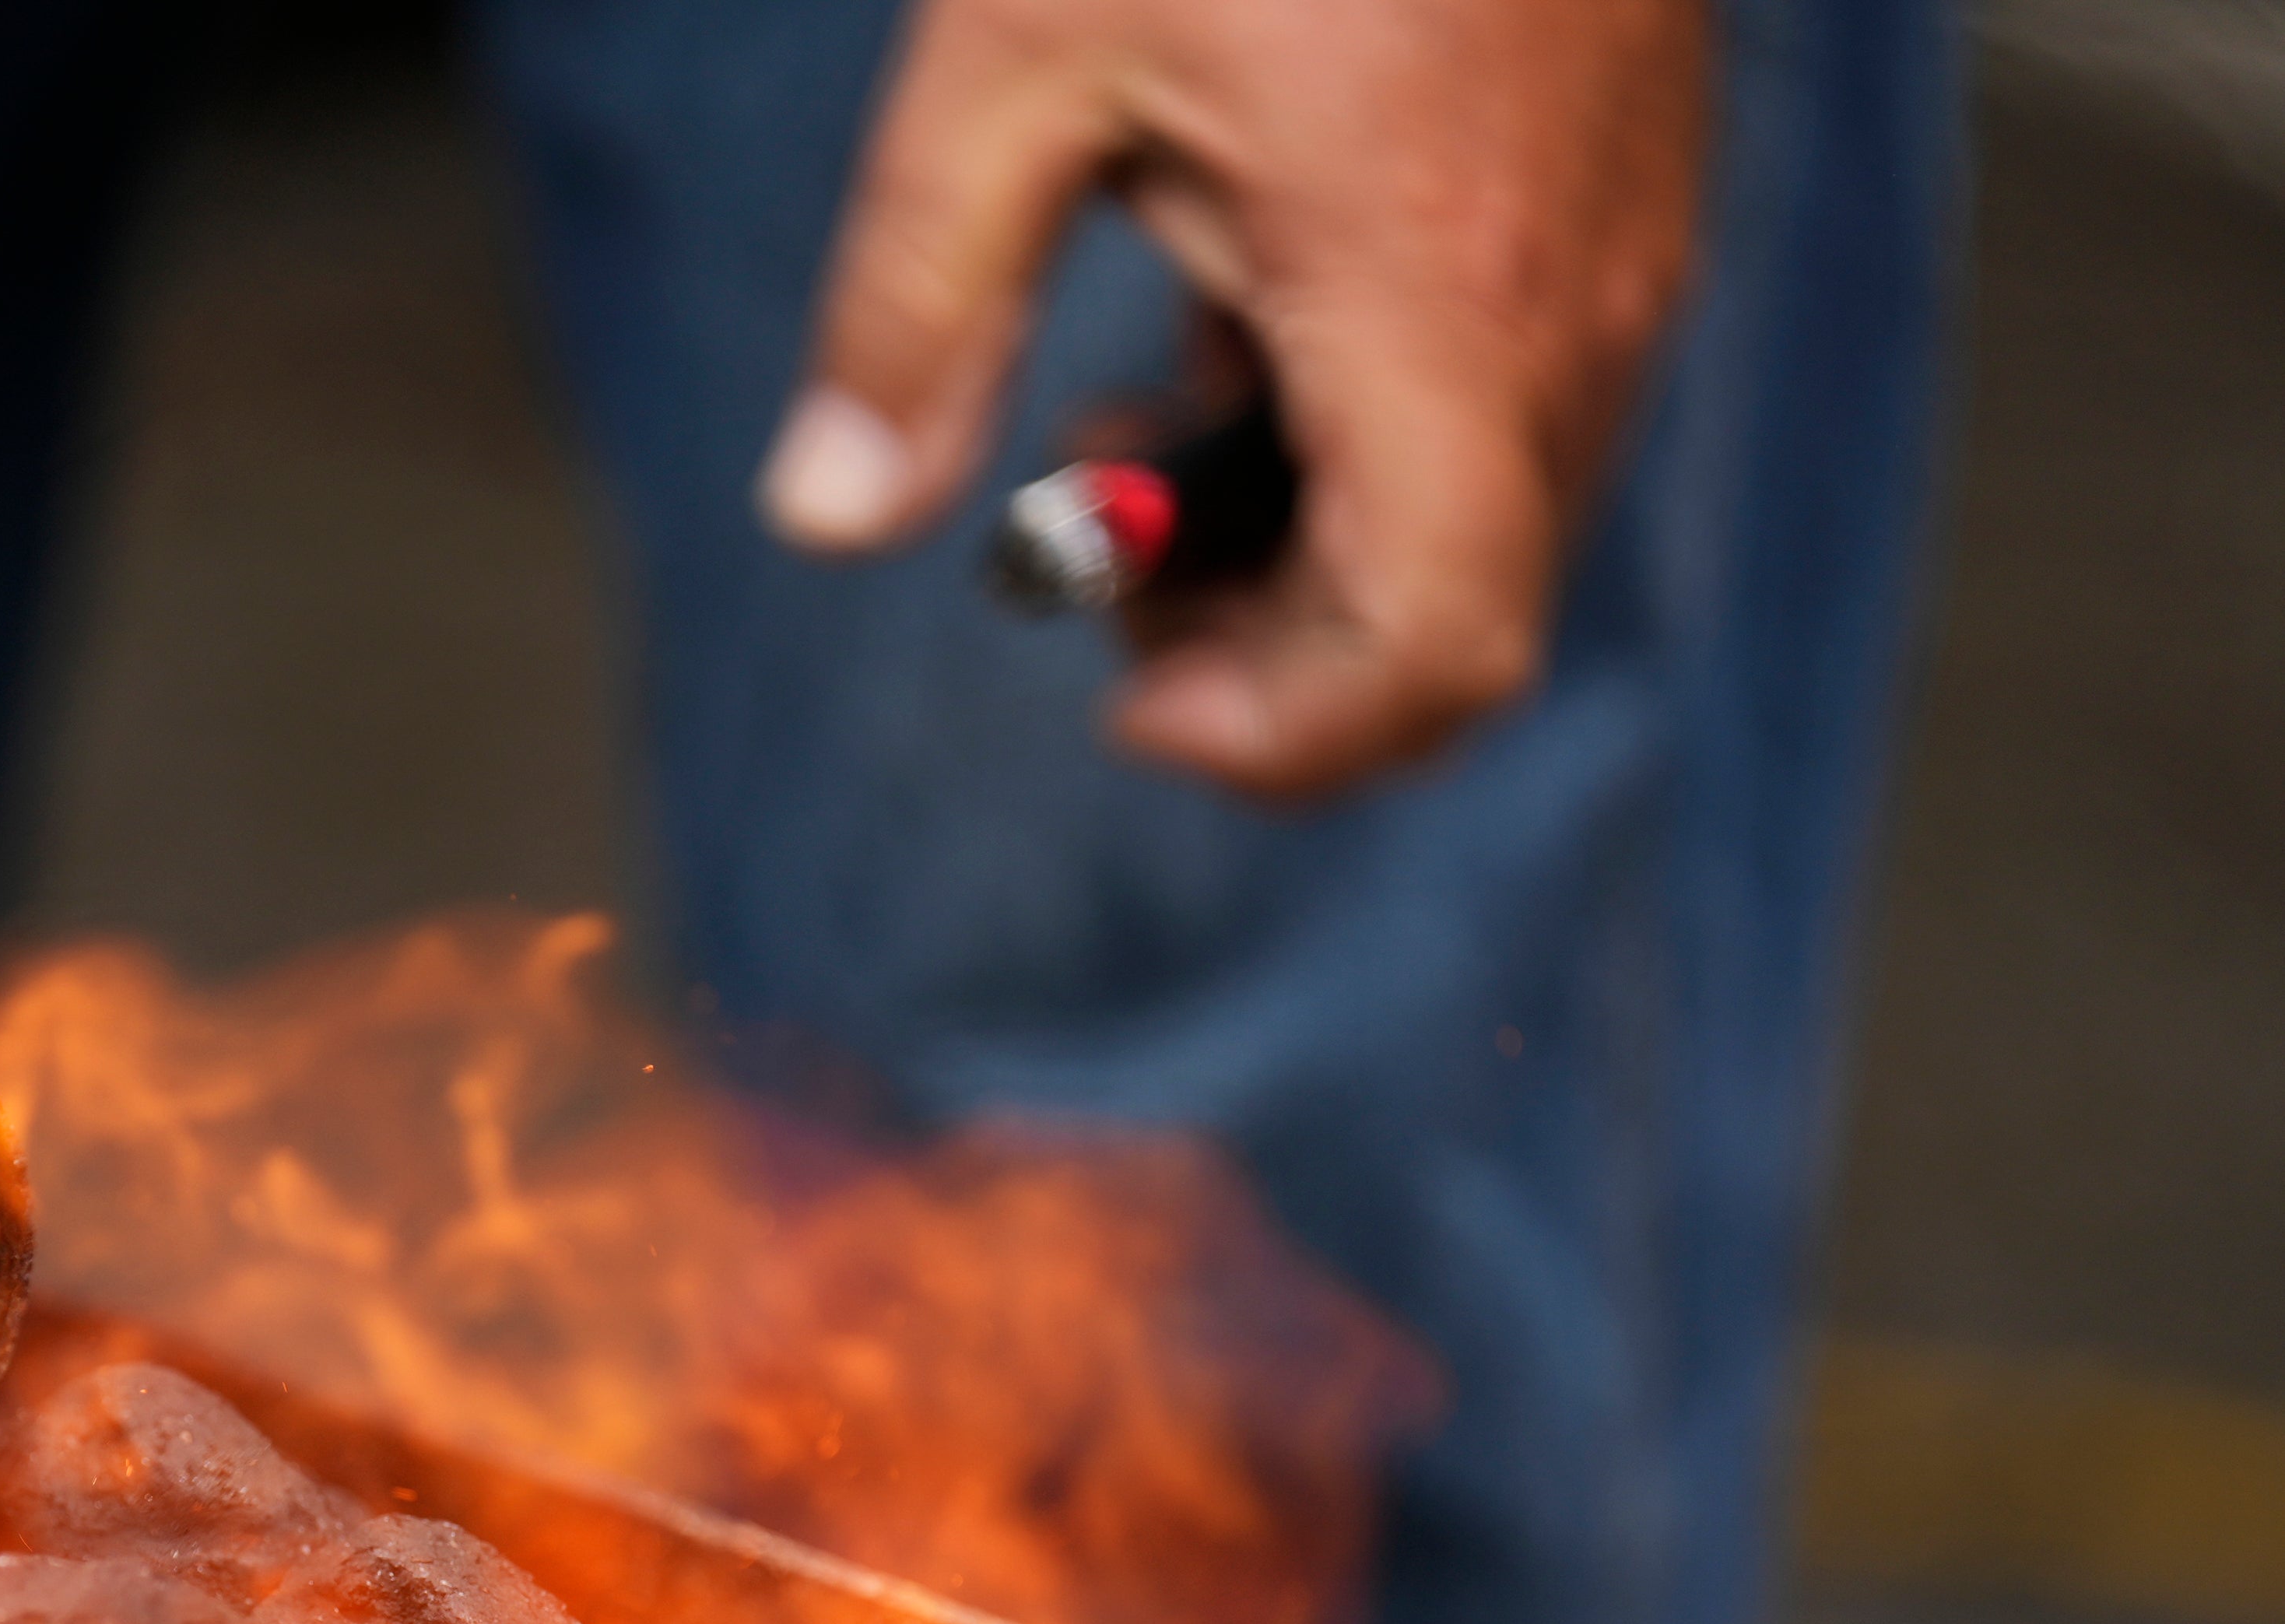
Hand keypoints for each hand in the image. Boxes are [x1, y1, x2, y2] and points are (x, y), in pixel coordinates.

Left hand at [756, 0, 1710, 795]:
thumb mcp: (1015, 61)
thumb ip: (916, 305)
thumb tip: (826, 514)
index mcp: (1432, 298)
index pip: (1430, 649)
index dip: (1282, 736)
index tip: (1128, 702)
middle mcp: (1568, 309)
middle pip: (1456, 620)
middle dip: (1267, 653)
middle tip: (1096, 569)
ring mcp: (1617, 256)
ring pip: (1484, 520)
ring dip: (1303, 540)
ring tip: (1131, 421)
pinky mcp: (1613, 204)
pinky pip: (1508, 405)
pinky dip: (1359, 433)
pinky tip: (1220, 321)